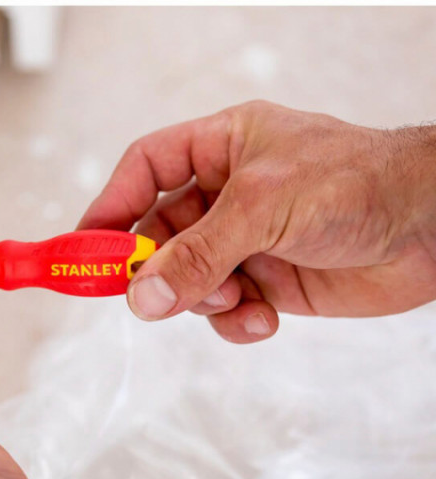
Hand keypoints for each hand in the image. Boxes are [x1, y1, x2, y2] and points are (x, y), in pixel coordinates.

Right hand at [79, 100, 435, 342]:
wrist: (431, 228)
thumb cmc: (358, 182)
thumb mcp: (265, 207)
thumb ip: (200, 254)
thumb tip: (142, 296)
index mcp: (221, 148)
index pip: (145, 169)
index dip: (111, 204)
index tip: (86, 246)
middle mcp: (226, 194)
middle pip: (159, 233)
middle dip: (156, 268)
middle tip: (145, 298)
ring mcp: (244, 239)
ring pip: (188, 279)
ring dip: (201, 299)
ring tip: (235, 299)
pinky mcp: (266, 280)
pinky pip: (224, 309)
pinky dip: (235, 321)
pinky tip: (263, 317)